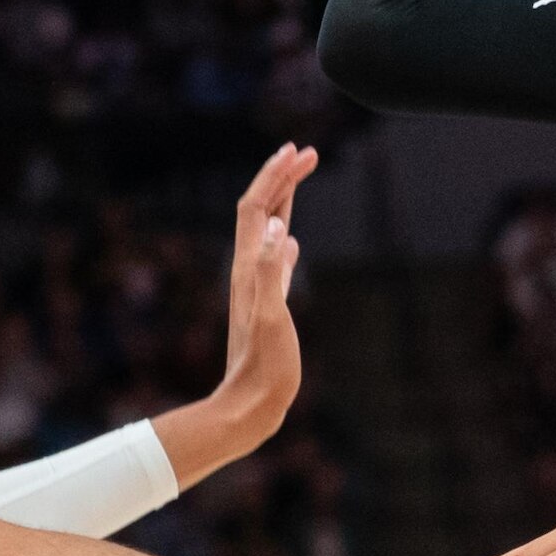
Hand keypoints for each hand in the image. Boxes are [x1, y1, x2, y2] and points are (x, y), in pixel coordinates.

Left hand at [204, 147, 308, 446]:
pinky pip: (274, 259)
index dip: (274, 175)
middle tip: (307, 153)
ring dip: (284, 201)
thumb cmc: (264, 367)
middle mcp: (248, 271)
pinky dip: (285, 238)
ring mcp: (257, 286)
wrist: (250, 405)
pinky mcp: (267, 303)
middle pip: (261, 211)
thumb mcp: (271, 317)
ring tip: (301, 177)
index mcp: (248, 268)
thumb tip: (278, 228)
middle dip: (282, 177)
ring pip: (267, 231)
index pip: (256, 207)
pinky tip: (292, 241)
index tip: (296, 151)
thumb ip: (270, 272)